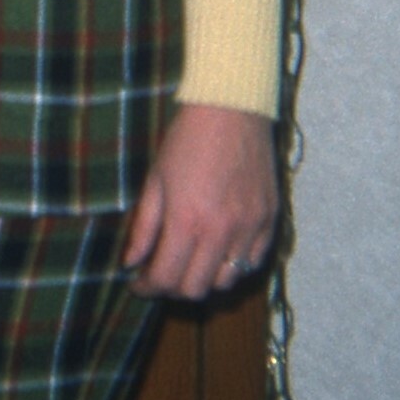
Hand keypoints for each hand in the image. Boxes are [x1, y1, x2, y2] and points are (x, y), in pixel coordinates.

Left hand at [122, 103, 277, 299]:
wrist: (231, 110)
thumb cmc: (187, 140)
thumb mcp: (155, 180)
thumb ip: (144, 227)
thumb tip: (130, 263)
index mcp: (186, 221)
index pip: (166, 278)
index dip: (147, 288)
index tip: (138, 283)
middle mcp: (220, 232)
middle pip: (196, 289)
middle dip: (173, 289)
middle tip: (161, 274)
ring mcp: (249, 228)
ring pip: (226, 282)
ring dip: (205, 280)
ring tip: (191, 262)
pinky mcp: (269, 220)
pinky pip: (253, 262)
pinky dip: (234, 265)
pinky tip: (219, 251)